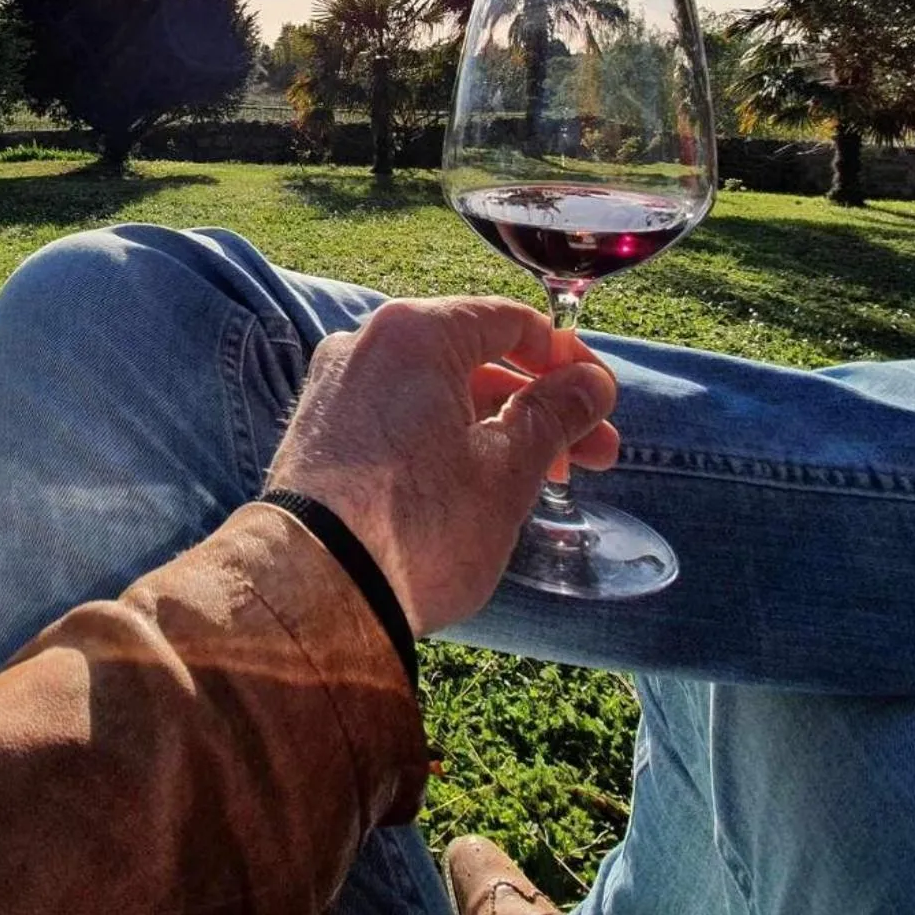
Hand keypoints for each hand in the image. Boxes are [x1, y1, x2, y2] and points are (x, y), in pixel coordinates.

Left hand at [265, 298, 618, 635]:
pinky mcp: (322, 434)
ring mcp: (337, 390)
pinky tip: (482, 486)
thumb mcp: (507, 470)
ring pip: (440, 394)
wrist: (313, 593)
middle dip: (541, 407)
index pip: (511, 321)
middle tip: (595, 458)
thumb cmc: (417, 526)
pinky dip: (449, 442)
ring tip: (546, 482)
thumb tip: (593, 384)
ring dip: (500, 429)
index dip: (568, 361)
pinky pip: (402, 419)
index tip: (601, 403)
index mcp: (415, 333)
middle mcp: (367, 345)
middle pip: (476, 360)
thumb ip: (555, 415)